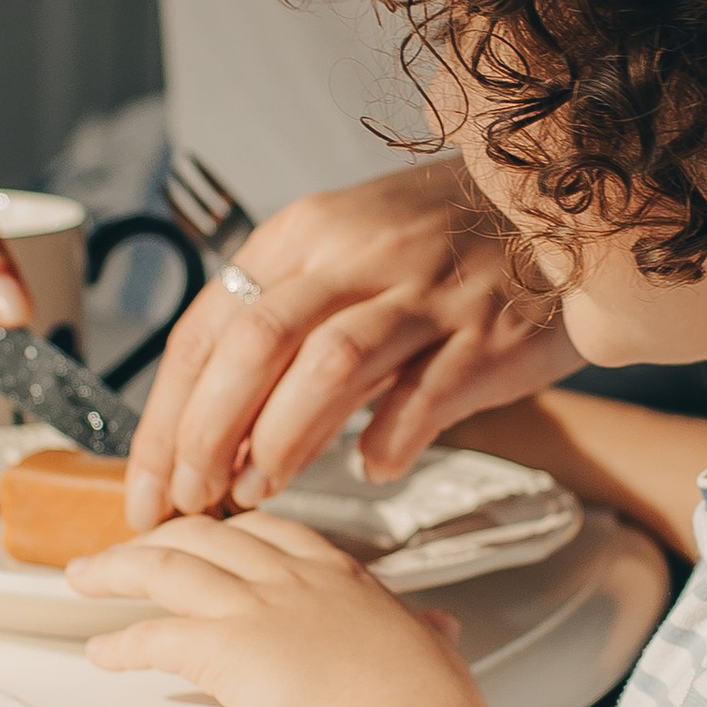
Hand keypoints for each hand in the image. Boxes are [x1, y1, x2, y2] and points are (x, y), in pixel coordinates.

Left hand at [75, 511, 489, 706]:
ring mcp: (253, 607)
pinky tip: (100, 651)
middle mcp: (290, 579)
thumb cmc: (426, 705)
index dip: (227, 529)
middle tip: (130, 547)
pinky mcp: (222, 647)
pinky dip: (119, 643)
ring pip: (164, 565)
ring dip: (116, 568)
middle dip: (159, 535)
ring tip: (84, 575)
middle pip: (205, 534)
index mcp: (338, 575)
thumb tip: (439, 631)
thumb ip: (423, 634)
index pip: (269, 529)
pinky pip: (152, 636)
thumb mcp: (430, 651)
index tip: (205, 532)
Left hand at [123, 156, 576, 529]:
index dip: (166, 417)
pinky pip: (424, 395)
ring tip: (257, 492)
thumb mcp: (345, 253)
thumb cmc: (440, 243)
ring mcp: (422, 292)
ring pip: (327, 366)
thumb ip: (285, 325)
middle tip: (190, 500)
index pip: (207, 330)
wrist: (559, 206)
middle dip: (205, 435)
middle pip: (253, 345)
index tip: (148, 484)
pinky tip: (372, 469)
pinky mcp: (483, 332)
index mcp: (303, 235)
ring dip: (281, 441)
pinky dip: (388, 441)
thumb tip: (218, 427)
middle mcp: (355, 255)